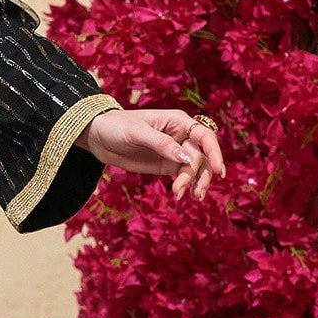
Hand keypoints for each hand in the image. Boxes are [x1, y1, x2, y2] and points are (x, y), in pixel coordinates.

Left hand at [76, 106, 225, 201]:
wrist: (99, 137)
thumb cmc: (117, 126)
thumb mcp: (138, 132)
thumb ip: (162, 144)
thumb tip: (185, 158)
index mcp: (178, 121)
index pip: (204, 136)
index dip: (214, 152)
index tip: (218, 170)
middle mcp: (181, 136)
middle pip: (202, 156)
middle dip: (200, 174)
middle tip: (190, 191)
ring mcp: (175, 152)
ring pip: (195, 168)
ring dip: (195, 182)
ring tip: (187, 196)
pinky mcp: (167, 165)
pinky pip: (183, 176)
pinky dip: (186, 185)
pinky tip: (181, 195)